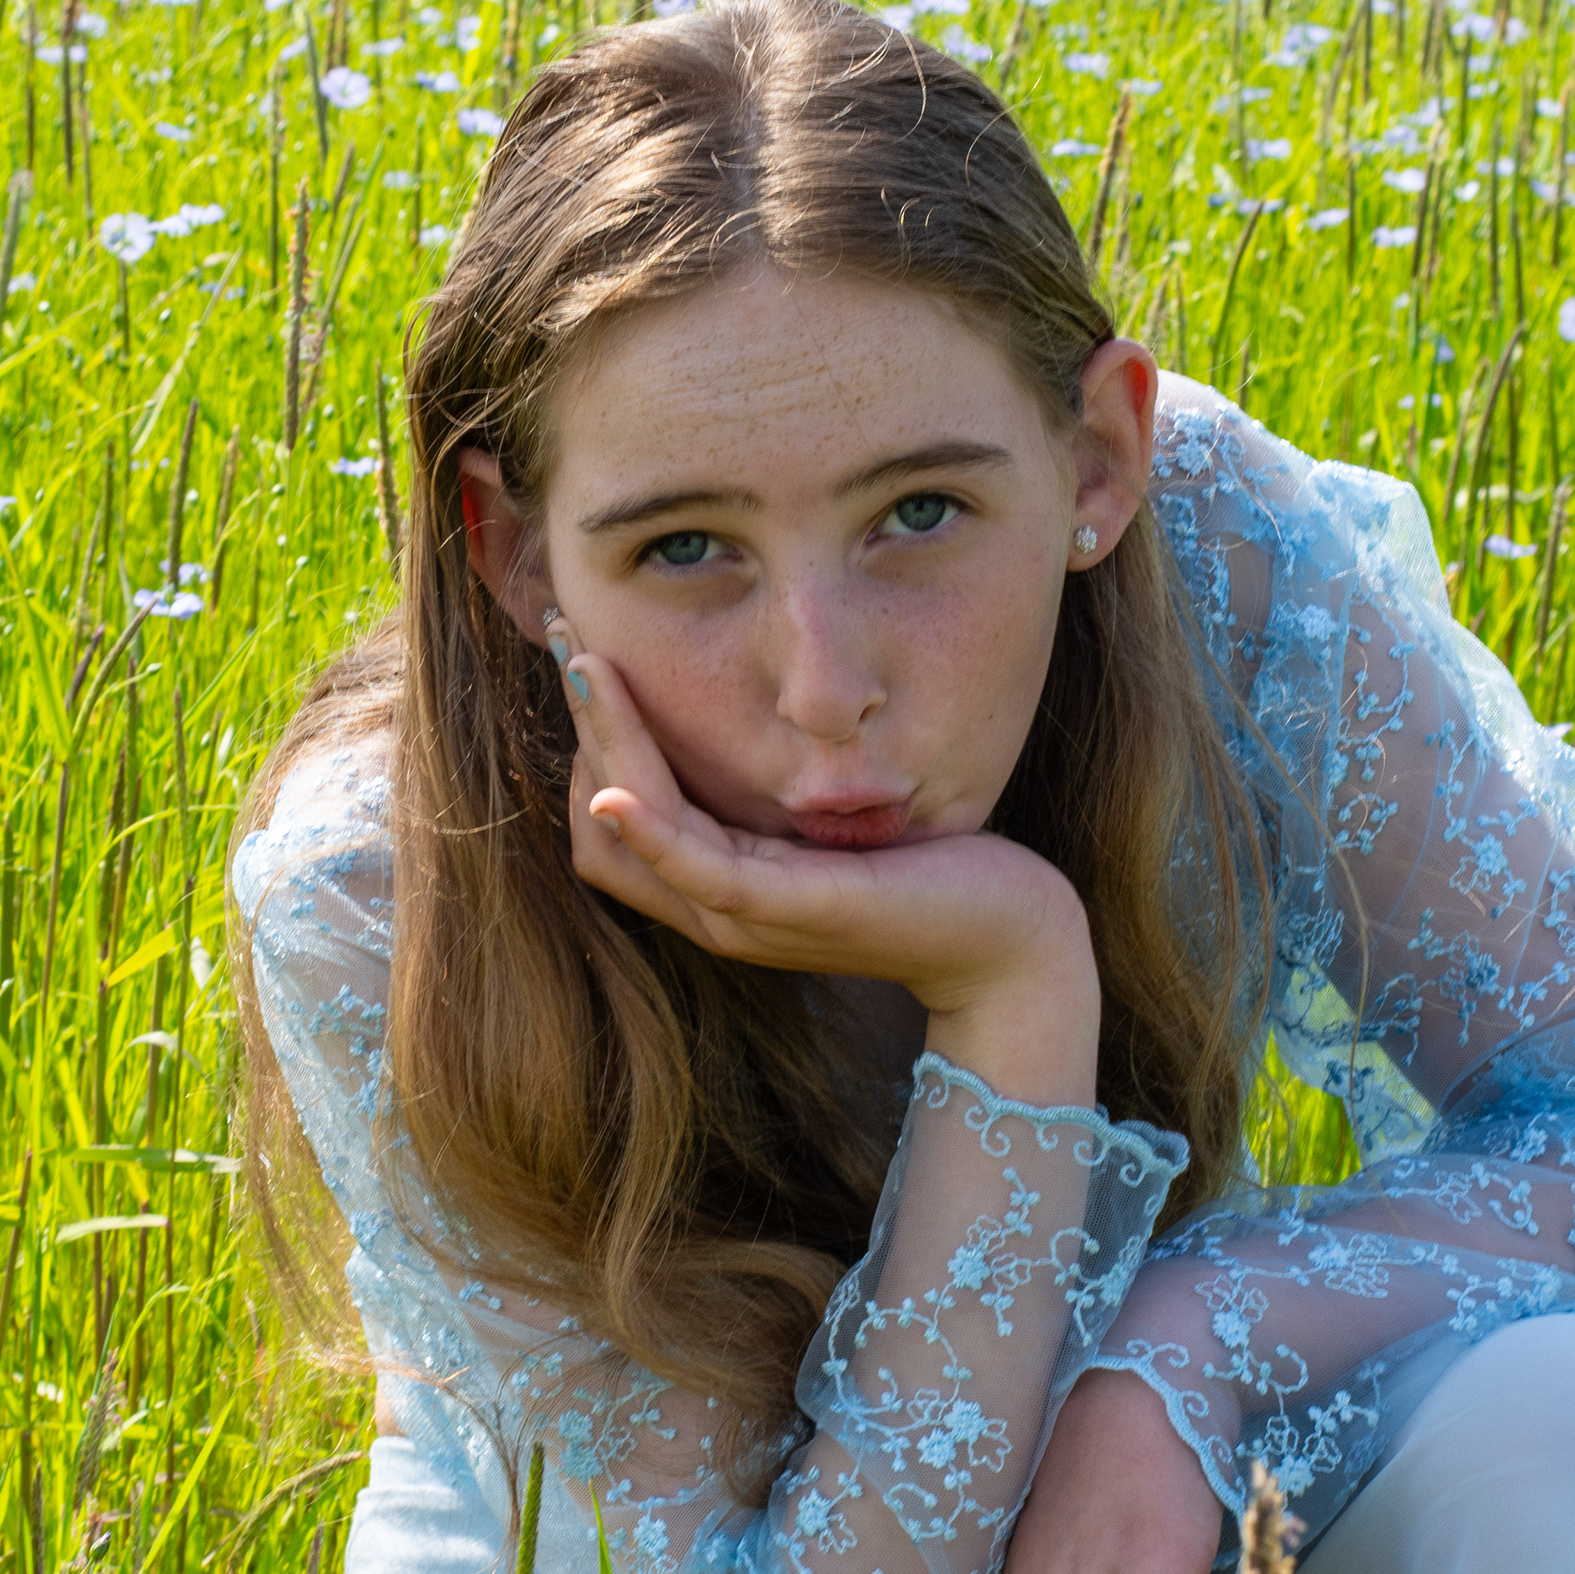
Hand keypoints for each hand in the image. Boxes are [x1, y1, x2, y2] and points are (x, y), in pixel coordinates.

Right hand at [550, 616, 1096, 1071]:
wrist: (1009, 939)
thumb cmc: (931, 871)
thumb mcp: (833, 820)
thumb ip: (776, 790)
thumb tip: (740, 711)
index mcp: (719, 887)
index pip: (603, 824)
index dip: (583, 741)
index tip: (584, 652)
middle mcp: (717, 911)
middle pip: (598, 826)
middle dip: (580, 725)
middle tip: (565, 634)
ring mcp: (750, 918)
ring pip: (634, 835)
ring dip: (602, 747)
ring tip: (585, 665)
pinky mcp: (794, 910)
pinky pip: (698, 870)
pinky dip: (648, 830)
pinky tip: (614, 787)